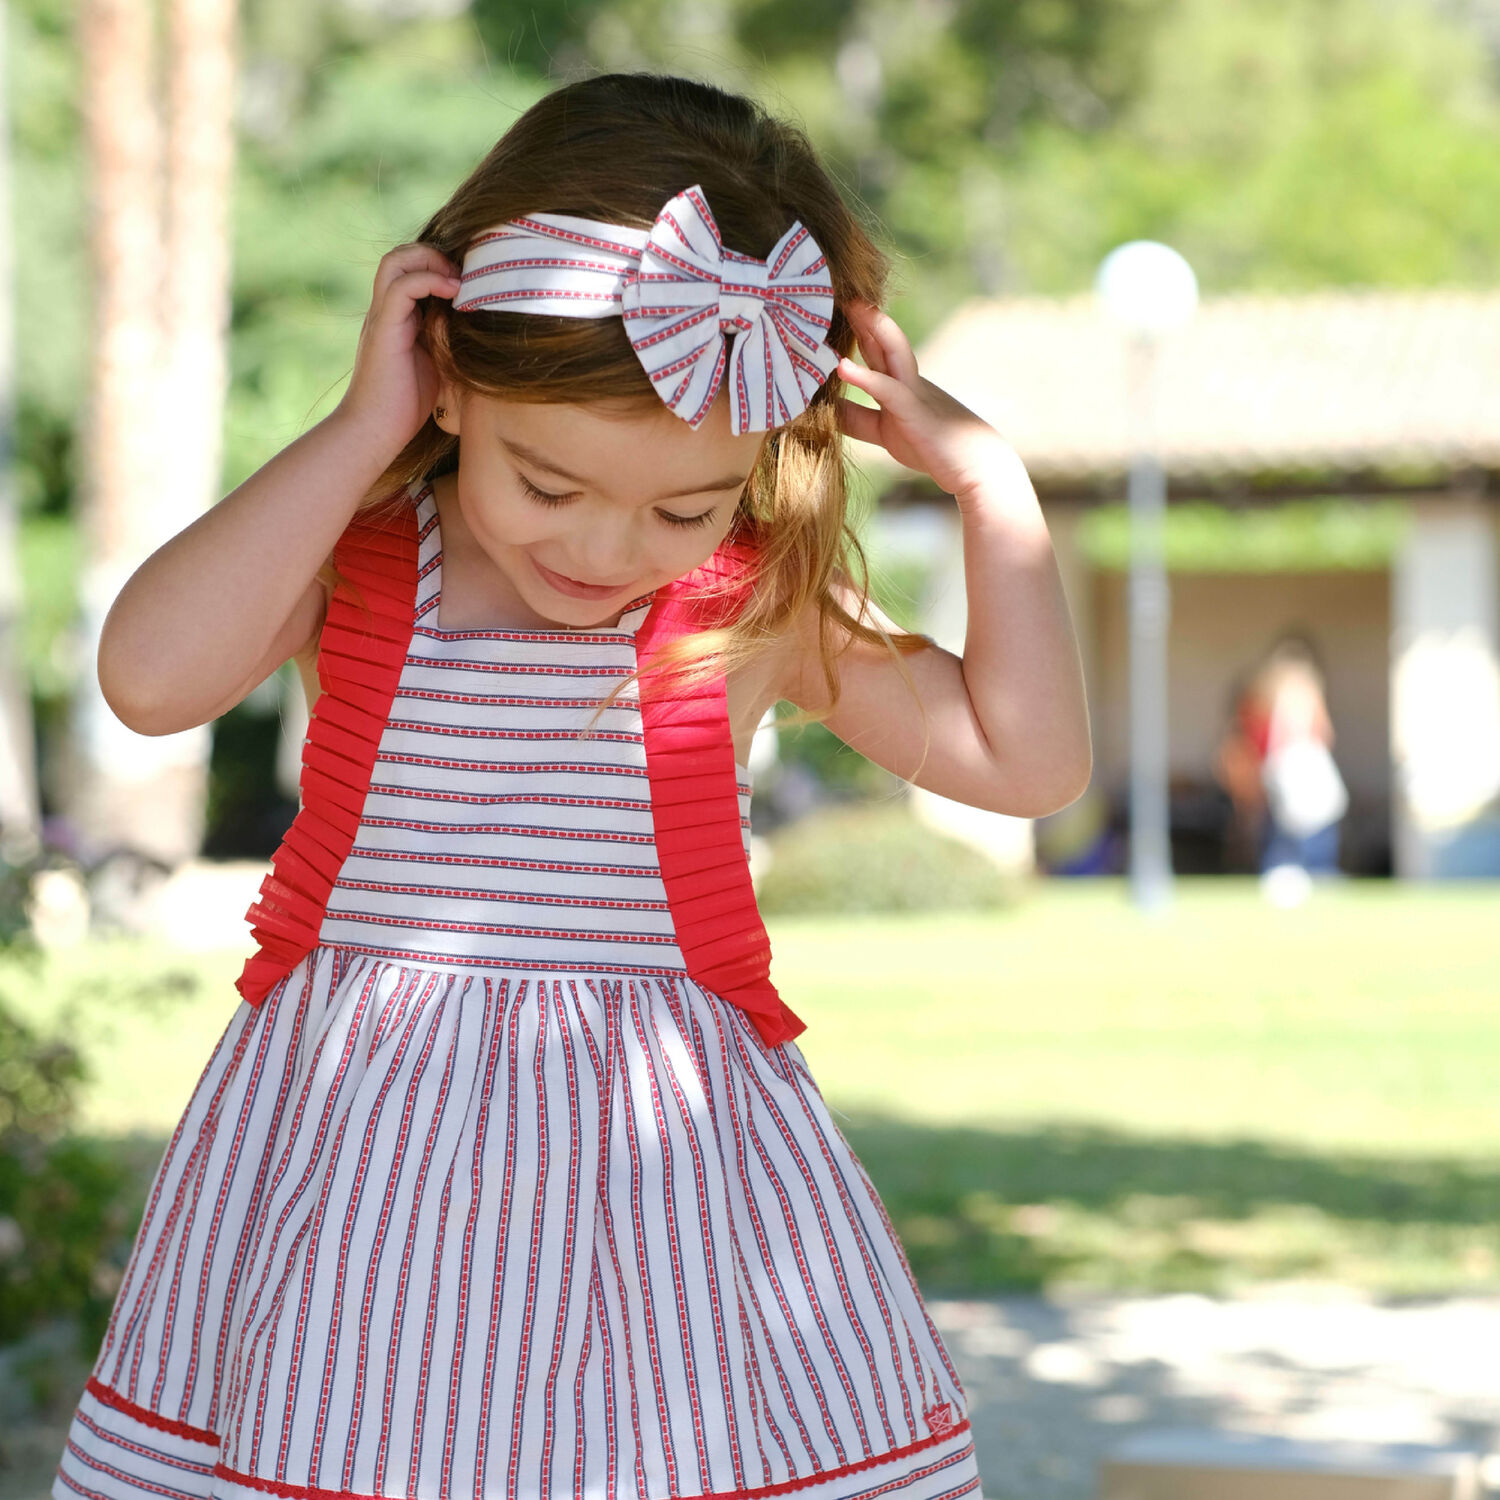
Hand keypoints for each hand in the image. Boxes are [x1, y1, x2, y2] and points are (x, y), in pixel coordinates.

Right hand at [333, 243, 462, 446]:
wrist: (374, 432)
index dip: (438, 265)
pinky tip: (454, 293)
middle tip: (465, 276)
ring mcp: (381, 317)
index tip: (470, 281)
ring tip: (459, 281)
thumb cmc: (406, 408)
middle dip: (434, 255)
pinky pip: (400, 287)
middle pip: (400, 256)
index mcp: (396, 318)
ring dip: (431, 262)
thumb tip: (480, 329)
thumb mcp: (437, 366)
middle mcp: (385, 311)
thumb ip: (448, 342)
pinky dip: (429, 280)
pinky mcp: (383, 329)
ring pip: (396, 261)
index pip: (410, 270)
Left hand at [834, 298, 1017, 501]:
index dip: (859, 329)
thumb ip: (858, 420)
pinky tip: (842, 366)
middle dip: (863, 315)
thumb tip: (826, 410)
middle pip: (883, 340)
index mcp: (903, 385)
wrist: (977, 466)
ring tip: (850, 306)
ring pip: (892, 351)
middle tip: (840, 289)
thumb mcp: (886, 433)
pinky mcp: (915, 411)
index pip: (878, 350)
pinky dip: (864, 376)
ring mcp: (914, 392)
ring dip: (871, 327)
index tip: (837, 308)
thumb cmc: (934, 449)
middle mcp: (909, 381)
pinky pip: (887, 389)